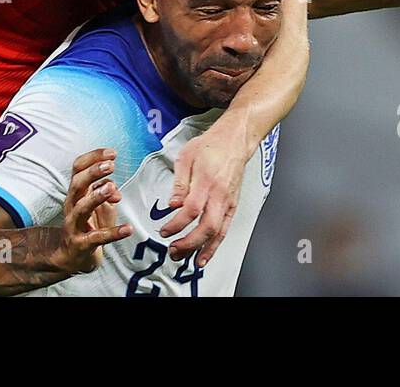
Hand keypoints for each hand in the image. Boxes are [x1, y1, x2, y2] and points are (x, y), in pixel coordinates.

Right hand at [52, 148, 131, 274]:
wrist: (71, 256)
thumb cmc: (88, 224)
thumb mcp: (98, 205)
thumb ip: (106, 191)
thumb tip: (113, 186)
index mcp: (76, 192)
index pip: (78, 168)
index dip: (93, 158)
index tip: (112, 152)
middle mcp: (72, 205)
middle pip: (77, 184)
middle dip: (93, 172)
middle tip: (111, 165)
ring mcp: (74, 225)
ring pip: (81, 208)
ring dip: (96, 196)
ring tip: (111, 188)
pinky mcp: (81, 244)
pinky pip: (97, 238)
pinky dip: (113, 233)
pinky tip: (128, 229)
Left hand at [160, 125, 248, 267]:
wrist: (235, 140)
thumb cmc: (210, 146)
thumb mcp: (187, 157)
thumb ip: (179, 183)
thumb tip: (172, 204)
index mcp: (206, 181)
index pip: (191, 209)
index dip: (177, 224)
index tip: (164, 231)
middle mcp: (220, 194)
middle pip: (206, 226)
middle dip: (189, 243)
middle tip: (173, 250)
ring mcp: (228, 201)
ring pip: (218, 231)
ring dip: (202, 249)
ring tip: (187, 260)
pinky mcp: (233, 205)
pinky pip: (225, 229)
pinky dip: (215, 245)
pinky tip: (205, 255)